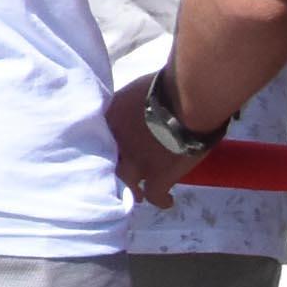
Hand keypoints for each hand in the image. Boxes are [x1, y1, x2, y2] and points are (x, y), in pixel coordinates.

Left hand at [105, 80, 203, 208]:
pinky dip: (162, 200)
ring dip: (132, 189)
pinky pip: (155, 196)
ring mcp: (135, 162)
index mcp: (111, 118)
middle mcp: (117, 142)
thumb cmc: (167, 86)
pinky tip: (167, 200)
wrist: (187, 101)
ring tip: (138, 194)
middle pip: (106, 161)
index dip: (108, 143)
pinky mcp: (158, 177)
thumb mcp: (136, 90)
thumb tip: (138, 107)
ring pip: (126, 183)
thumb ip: (130, 103)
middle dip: (113, 168)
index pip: (99, 136)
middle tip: (119, 173)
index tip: (114, 146)